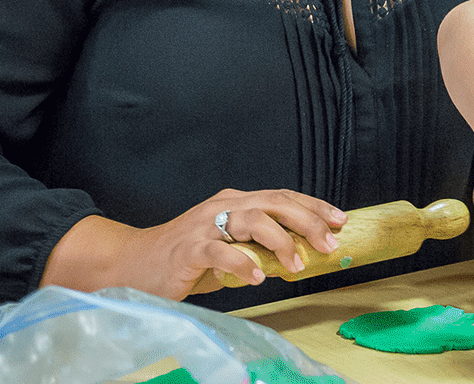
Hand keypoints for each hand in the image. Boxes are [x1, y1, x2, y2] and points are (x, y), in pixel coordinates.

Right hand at [113, 188, 346, 299]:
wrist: (133, 263)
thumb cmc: (186, 258)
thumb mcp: (229, 247)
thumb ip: (259, 247)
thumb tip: (301, 257)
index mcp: (235, 201)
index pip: (281, 196)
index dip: (313, 206)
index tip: (340, 220)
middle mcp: (222, 206)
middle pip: (272, 202)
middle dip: (306, 220)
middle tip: (329, 242)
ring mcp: (204, 226)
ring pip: (250, 220)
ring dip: (279, 242)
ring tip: (296, 265)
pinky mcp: (188, 250)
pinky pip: (219, 253)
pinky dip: (241, 264)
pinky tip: (256, 278)